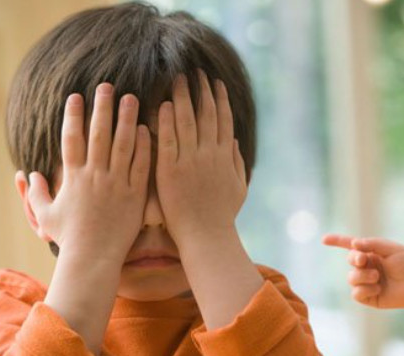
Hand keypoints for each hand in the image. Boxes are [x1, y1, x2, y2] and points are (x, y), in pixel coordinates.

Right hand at [25, 83, 150, 260]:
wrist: (94, 258)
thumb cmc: (69, 238)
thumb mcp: (46, 215)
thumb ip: (37, 193)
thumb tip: (29, 175)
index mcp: (73, 177)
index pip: (72, 138)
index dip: (73, 115)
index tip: (76, 96)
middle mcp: (95, 176)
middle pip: (99, 134)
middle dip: (102, 108)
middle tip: (107, 86)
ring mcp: (117, 184)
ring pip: (123, 145)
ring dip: (127, 119)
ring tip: (132, 98)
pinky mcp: (135, 195)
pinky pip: (141, 166)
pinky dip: (144, 146)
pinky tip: (148, 128)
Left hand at [156, 71, 245, 249]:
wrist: (206, 237)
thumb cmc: (221, 217)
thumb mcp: (238, 188)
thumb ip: (237, 163)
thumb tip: (235, 142)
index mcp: (225, 158)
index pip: (223, 121)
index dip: (220, 100)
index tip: (215, 83)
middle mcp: (210, 155)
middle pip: (206, 115)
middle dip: (202, 91)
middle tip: (196, 71)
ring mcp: (190, 162)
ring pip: (188, 122)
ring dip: (184, 97)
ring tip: (178, 78)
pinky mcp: (171, 170)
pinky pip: (168, 140)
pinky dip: (167, 121)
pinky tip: (165, 104)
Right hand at [322, 234, 403, 309]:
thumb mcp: (392, 248)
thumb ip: (372, 244)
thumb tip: (353, 244)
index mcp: (372, 253)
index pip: (351, 246)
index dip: (337, 242)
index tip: (324, 240)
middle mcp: (368, 267)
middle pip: (350, 260)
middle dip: (355, 259)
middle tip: (364, 259)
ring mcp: (367, 282)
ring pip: (351, 278)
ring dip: (363, 276)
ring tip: (378, 277)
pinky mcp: (369, 297)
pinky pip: (356, 293)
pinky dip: (365, 289)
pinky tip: (378, 288)